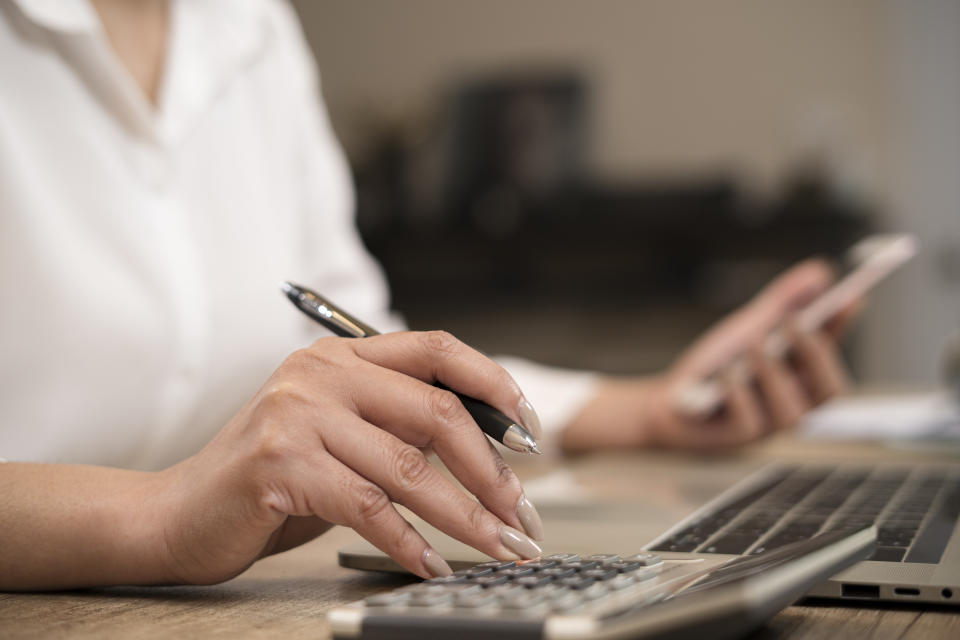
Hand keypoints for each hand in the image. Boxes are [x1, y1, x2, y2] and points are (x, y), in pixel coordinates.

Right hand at [154, 331, 543, 583]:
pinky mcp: (280, 465)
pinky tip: (432, 565)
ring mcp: (297, 415)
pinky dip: (409, 543)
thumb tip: (490, 452)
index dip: (495, 386)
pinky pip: (368, 508)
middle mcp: (321, 374)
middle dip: (492, 471)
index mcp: (343, 355)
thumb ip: (398, 426)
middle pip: (437, 412)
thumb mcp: (341, 434)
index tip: (530, 433)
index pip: (438, 350)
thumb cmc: (274, 477)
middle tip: (521, 513)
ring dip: (465, 516)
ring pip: (409, 469)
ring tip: (498, 546)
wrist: (179, 512)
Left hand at [561, 260, 857, 450]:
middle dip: (816, 356)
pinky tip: (724, 374)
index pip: (836, 352)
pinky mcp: (739, 438)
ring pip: (792, 413)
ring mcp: (769, 425)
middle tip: (795, 322)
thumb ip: (784, 303)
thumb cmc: (719, 366)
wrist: (673, 401)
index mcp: (805, 376)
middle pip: (830, 391)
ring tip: (753, 343)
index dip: (844, 326)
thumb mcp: (750, 327)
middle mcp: (797, 403)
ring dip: (774, 375)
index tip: (850, 296)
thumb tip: (820, 272)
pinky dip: (738, 396)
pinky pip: (748, 424)